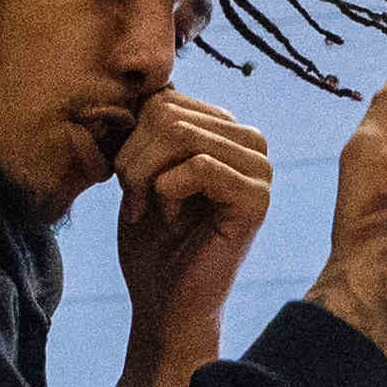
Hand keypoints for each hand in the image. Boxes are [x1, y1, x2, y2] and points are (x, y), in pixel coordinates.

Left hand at [110, 90, 271, 331]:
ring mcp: (260, 169)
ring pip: (182, 134)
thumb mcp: (140, 172)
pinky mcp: (258, 198)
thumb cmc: (149, 242)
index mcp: (224, 129)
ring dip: (145, 175)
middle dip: (134, 158)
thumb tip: (151, 82)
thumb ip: (149, 127)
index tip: (126, 182)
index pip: (165, 98)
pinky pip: (201, 165)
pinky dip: (168, 190)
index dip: (130, 138)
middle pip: (169, 113)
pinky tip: (169, 216)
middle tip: (132, 197)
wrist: (162, 304)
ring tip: (148, 207)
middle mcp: (250, 142)